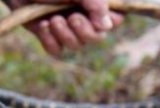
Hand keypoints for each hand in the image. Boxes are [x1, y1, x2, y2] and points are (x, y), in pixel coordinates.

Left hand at [6, 0, 122, 55]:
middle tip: (72, 18)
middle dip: (84, 31)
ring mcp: (66, 25)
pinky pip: (56, 50)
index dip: (109, 21)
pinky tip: (42, 25)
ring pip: (76, 45)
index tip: (97, 16)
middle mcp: (83, 14)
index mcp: (95, 1)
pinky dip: (49, 40)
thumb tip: (106, 25)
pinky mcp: (48, 34)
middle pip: (97, 37)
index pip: (117, 18)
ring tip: (52, 19)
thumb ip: (96, 3)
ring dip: (65, 35)